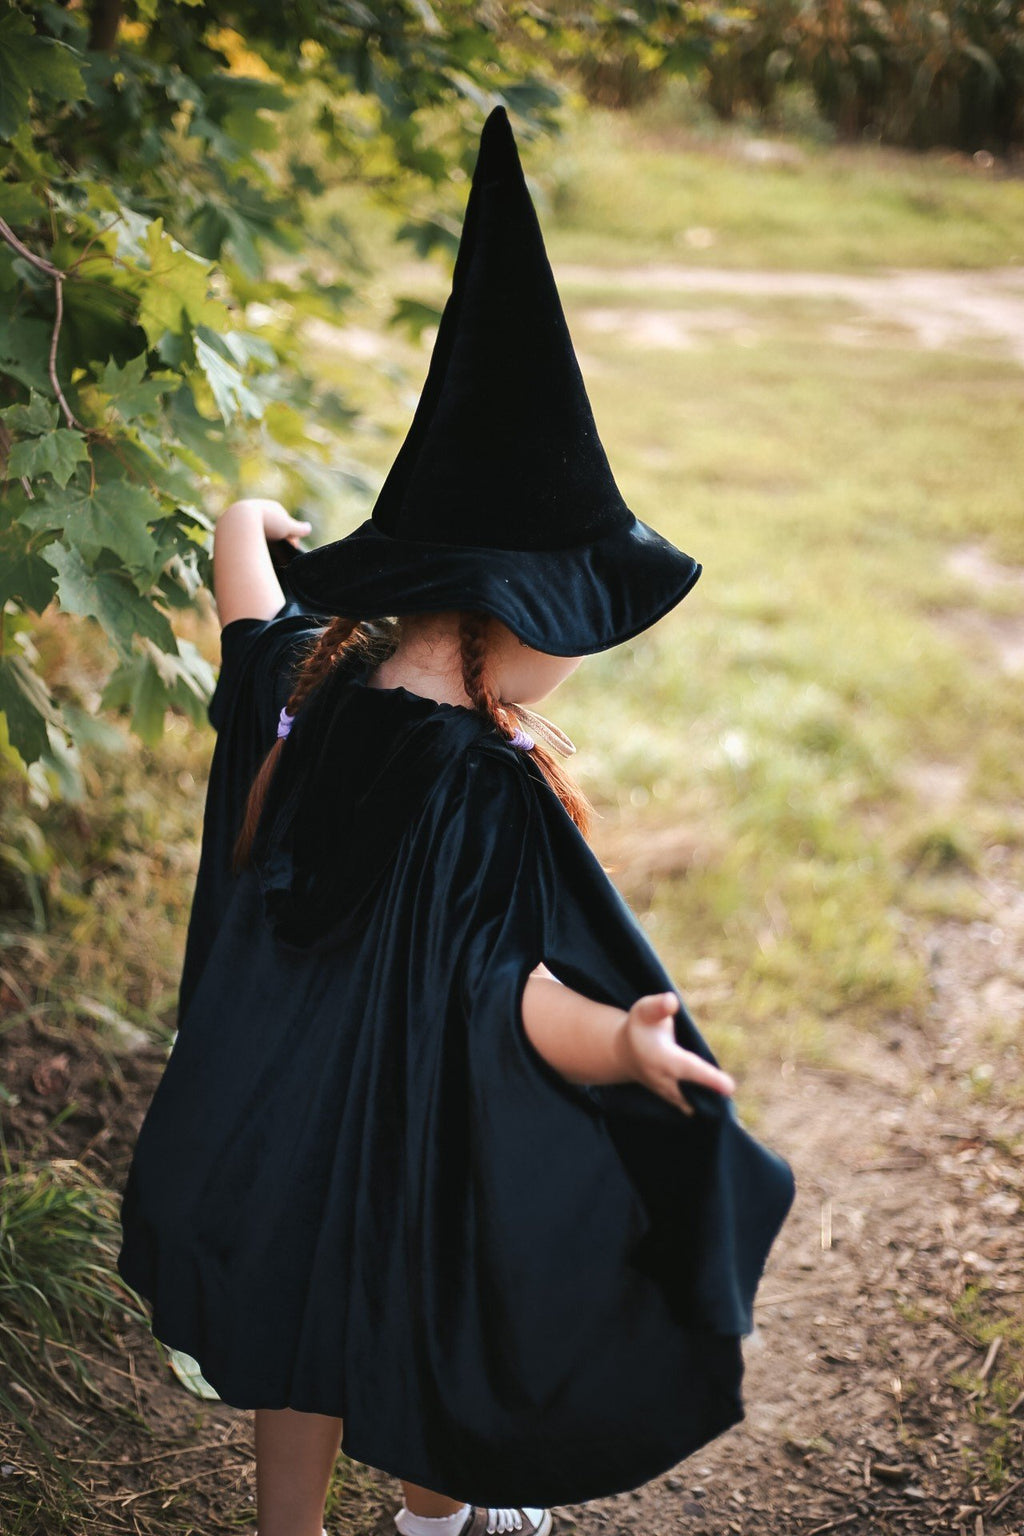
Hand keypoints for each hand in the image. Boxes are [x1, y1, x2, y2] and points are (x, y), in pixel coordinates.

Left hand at [224, 498, 311, 547]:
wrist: (239, 523)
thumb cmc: (267, 524)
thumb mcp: (287, 527)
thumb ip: (299, 529)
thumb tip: (309, 528)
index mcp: (273, 508)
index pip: (285, 523)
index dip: (290, 536)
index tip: (291, 549)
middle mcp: (260, 509)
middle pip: (272, 527)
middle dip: (277, 540)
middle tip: (279, 555)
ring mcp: (247, 516)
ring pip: (258, 531)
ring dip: (263, 542)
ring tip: (265, 555)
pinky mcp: (235, 525)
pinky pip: (246, 536)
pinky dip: (251, 543)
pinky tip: (252, 552)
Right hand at [618, 991, 735, 1114]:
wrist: (625, 1053)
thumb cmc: (640, 1026)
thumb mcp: (644, 1010)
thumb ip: (658, 1006)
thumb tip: (672, 1001)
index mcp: (662, 1058)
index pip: (689, 1068)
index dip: (709, 1078)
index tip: (730, 1087)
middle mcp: (665, 1080)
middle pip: (693, 1093)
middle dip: (712, 1095)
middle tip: (732, 1092)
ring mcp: (670, 1094)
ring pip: (694, 1104)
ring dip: (711, 1102)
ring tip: (728, 1098)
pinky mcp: (676, 1100)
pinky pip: (694, 1107)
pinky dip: (708, 1105)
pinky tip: (722, 1101)